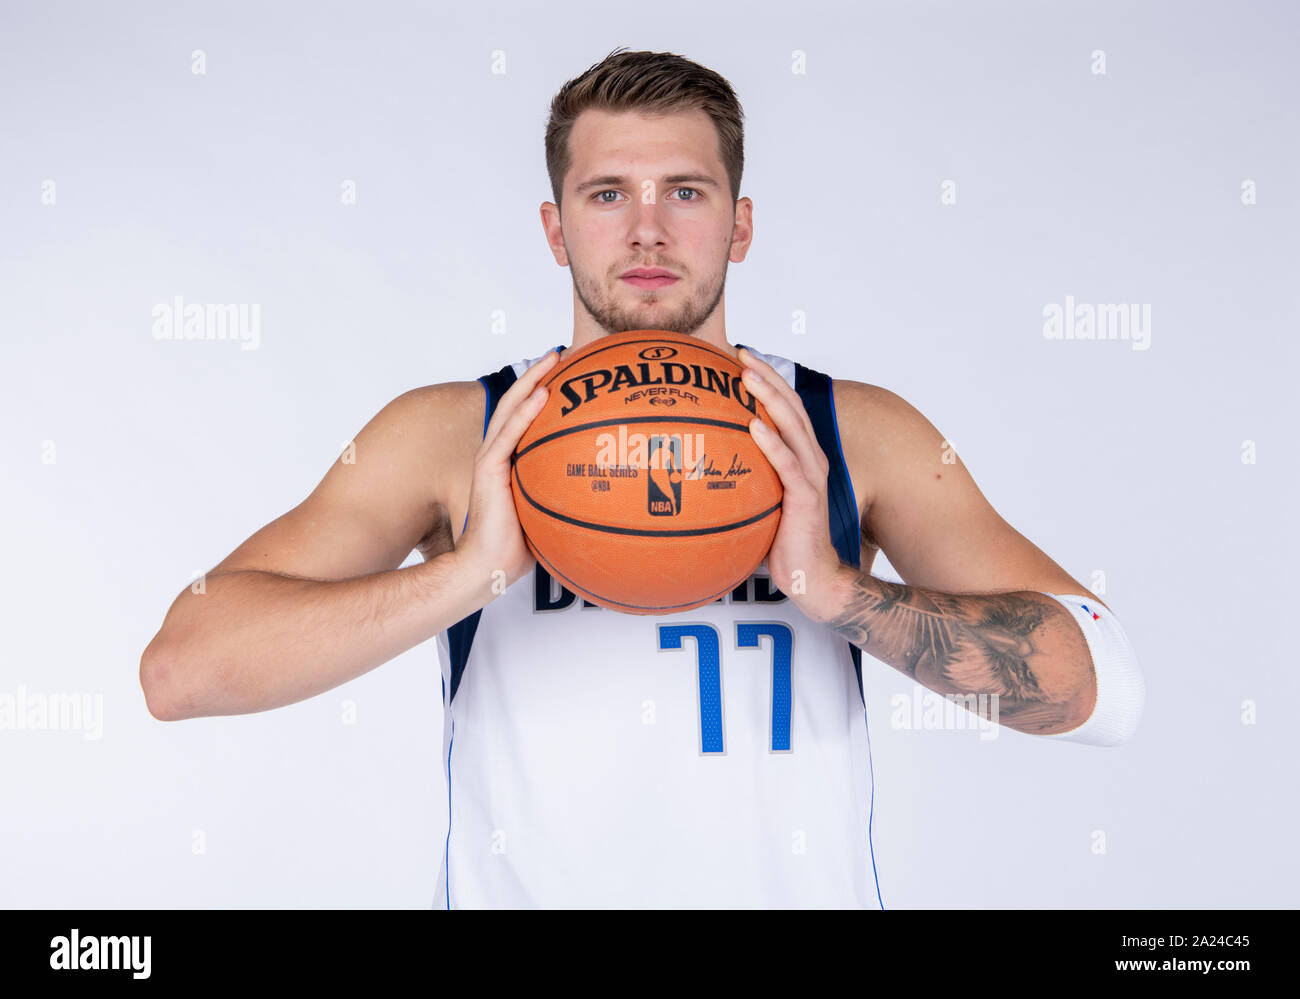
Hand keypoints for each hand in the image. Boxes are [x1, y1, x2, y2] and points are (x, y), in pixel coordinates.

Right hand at [456, 348, 559, 593]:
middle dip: (542, 374)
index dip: (548, 392)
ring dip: (533, 380)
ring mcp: (491, 458)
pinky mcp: (488, 469)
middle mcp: (500, 453)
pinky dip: (525, 411)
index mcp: (513, 460)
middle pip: (520, 402)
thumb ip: (570, 497)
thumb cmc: (520, 548)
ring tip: (553, 358)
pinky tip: (542, 393)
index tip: (574, 375)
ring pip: (512, 408)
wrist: (489, 566)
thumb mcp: (552, 514)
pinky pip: (509, 434)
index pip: (530, 418)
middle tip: (565, 352)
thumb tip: (611, 497)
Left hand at [737, 348, 846, 616]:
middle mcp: (810, 459)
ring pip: (792, 426)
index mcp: (801, 457)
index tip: (739, 357)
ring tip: (748, 376)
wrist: (812, 577)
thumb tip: (698, 471)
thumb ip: (741, 482)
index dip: (767, 379)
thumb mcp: (759, 504)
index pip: (785, 408)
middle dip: (766, 376)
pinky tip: (754, 425)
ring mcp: (811, 476)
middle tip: (740, 353)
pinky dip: (772, 442)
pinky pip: (788, 464)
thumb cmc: (783, 543)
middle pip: (790, 406)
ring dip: (770, 398)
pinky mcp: (807, 497)